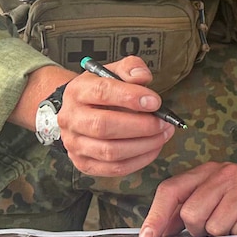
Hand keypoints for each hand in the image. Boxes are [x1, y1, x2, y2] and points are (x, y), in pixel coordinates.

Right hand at [56, 56, 173, 176]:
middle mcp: (71, 118)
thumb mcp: (113, 71)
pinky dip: (138, 161)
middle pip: (104, 126)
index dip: (130, 97)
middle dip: (140, 126)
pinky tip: (153, 148)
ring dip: (143, 145)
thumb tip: (143, 78)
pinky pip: (113, 168)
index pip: (102, 92)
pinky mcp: (83, 163)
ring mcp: (74, 144)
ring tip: (163, 135)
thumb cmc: (102, 90)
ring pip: (110, 151)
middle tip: (164, 122)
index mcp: (78, 91)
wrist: (78, 110)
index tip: (155, 102)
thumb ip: (130, 68)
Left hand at [137, 161, 236, 236]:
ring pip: (214, 226)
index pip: (172, 189)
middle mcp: (226, 173)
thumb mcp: (216, 195)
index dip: (157, 215)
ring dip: (223, 234)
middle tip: (214, 228)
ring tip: (236, 224)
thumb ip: (187, 207)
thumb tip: (156, 231)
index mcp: (209, 171)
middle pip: (192, 214)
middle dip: (198, 230)